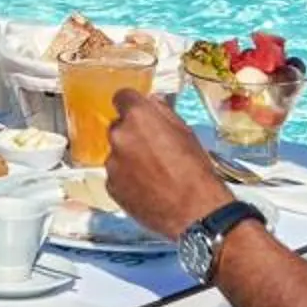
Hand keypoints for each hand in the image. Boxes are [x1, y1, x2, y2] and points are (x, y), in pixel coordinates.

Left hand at [103, 89, 233, 240]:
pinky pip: (116, 176)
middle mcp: (119, 136)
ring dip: (128, 158)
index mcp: (138, 117)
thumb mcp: (185, 131)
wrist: (193, 209)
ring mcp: (112, 163)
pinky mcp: (111, 187)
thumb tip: (153, 102)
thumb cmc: (194, 168)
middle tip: (152, 148)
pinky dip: (127, 179)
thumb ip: (163, 112)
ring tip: (152, 173)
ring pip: (117, 153)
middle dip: (132, 134)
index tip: (140, 114)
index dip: (132, 105)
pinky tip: (146, 188)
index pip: (122, 97)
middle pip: (118, 127)